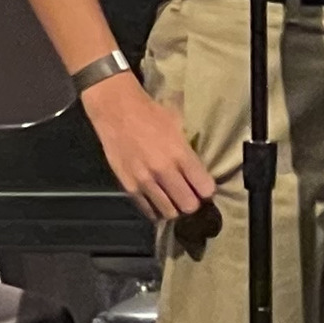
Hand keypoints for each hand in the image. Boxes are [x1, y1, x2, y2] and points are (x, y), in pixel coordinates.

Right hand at [83, 69, 214, 226]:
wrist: (116, 110)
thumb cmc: (151, 114)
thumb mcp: (179, 126)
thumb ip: (189, 151)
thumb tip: (201, 170)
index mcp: (181, 154)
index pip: (205, 188)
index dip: (207, 191)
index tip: (204, 189)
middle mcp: (164, 170)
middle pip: (189, 205)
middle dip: (193, 204)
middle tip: (190, 197)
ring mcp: (144, 180)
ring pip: (169, 211)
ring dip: (175, 209)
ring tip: (174, 201)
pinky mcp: (127, 185)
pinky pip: (146, 209)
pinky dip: (155, 210)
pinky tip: (158, 203)